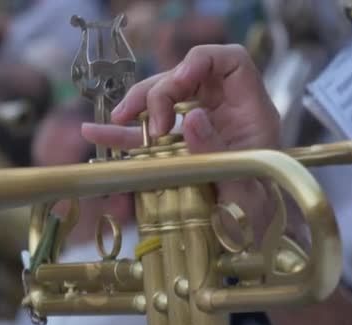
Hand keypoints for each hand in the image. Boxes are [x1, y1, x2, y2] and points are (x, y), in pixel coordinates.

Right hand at [82, 44, 280, 237]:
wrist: (247, 237)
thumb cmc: (256, 217)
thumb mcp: (245, 191)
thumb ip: (219, 155)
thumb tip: (194, 118)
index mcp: (249, 113)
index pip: (231, 61)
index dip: (201, 61)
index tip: (178, 82)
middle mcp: (222, 112)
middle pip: (186, 78)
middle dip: (160, 93)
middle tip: (154, 128)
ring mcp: (196, 127)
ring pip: (160, 100)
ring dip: (135, 108)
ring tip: (114, 121)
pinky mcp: (175, 147)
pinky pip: (145, 132)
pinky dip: (122, 133)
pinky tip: (95, 133)